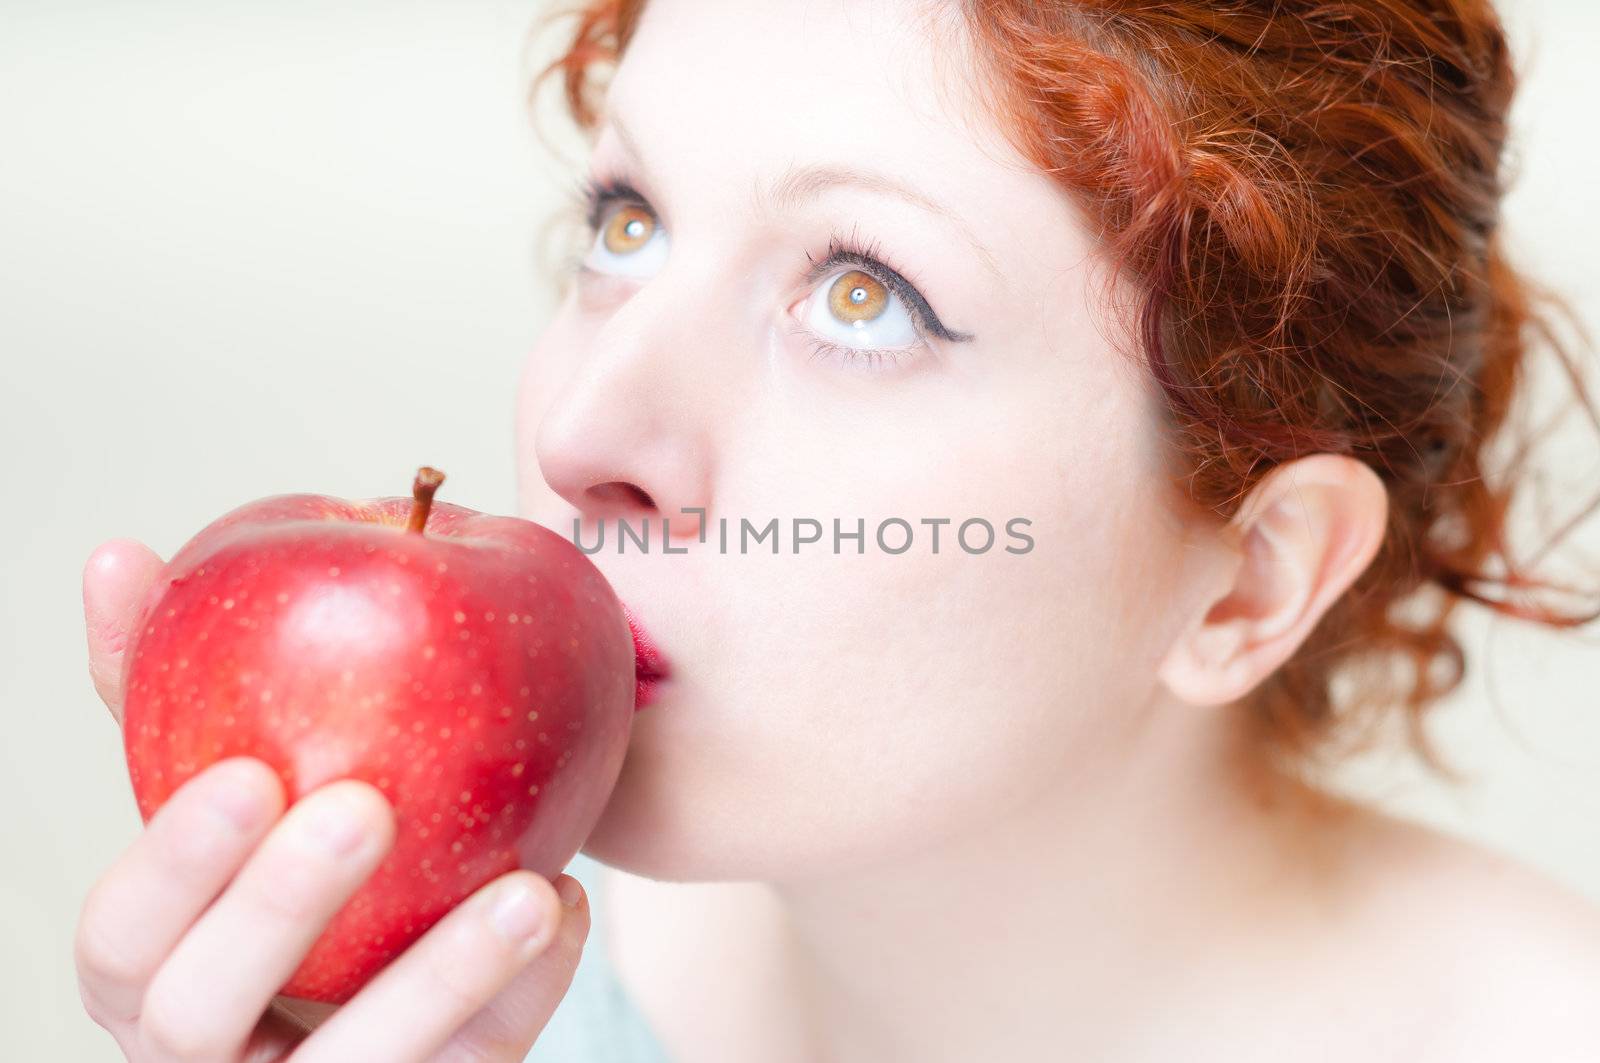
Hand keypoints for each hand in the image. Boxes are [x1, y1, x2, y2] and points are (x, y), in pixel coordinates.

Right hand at [76, 539, 592, 1060]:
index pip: (123, 938)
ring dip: (443, 973)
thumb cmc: (293, 868)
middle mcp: (217, 1054)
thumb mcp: (236, 788)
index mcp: (151, 973)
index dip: (172, 860)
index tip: (251, 769)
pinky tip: (566, 908)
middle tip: (368, 804)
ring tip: (525, 886)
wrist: (408, 990)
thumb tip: (120, 557)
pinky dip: (523, 993)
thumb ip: (171, 690)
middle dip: (278, 908)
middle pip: (203, 1014)